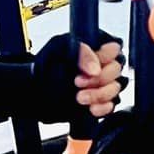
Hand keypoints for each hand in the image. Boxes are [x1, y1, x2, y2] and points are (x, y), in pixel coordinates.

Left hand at [0, 32, 123, 125]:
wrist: (36, 91)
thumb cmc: (46, 66)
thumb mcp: (58, 47)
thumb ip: (79, 50)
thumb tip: (95, 67)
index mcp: (96, 46)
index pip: (115, 48)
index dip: (104, 57)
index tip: (86, 66)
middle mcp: (103, 64)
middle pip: (117, 70)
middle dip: (99, 79)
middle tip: (78, 82)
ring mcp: (104, 83)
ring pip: (116, 88)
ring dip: (99, 94)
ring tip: (79, 97)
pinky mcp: (101, 101)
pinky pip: (112, 106)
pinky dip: (102, 108)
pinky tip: (89, 107)